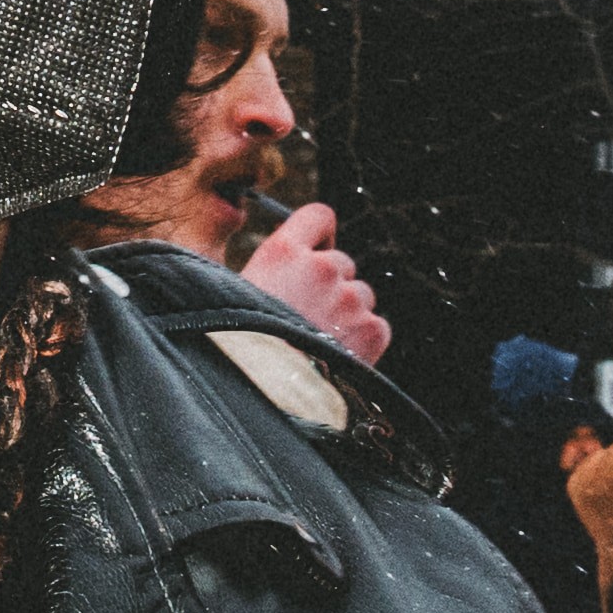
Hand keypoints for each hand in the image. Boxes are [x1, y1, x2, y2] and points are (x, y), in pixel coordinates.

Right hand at [236, 196, 391, 362]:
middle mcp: (321, 267)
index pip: (319, 215)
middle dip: (329, 285)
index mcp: (283, 252)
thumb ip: (272, 272)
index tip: (313, 254)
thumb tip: (290, 267)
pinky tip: (335, 356)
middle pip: (340, 262)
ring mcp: (350, 297)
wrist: (265, 397)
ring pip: (359, 295)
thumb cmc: (240, 351)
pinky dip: (362, 340)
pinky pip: (376, 325)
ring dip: (345, 314)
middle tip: (305, 317)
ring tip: (317, 343)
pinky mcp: (372, 329)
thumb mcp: (237, 297)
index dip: (319, 235)